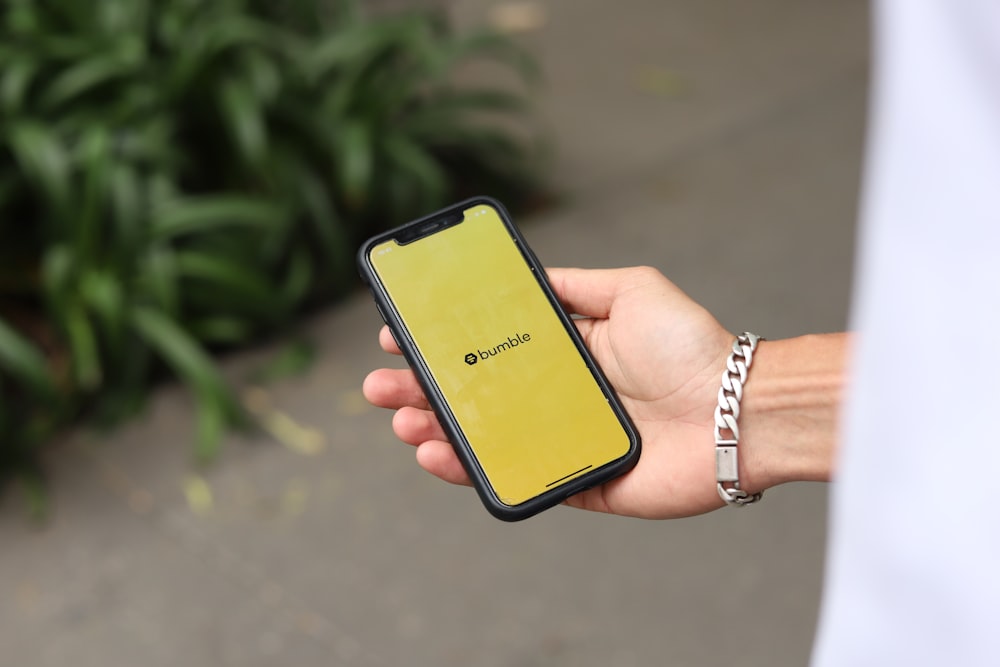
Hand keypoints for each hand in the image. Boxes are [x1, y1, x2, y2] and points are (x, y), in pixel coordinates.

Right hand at [363, 266, 740, 518]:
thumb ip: (577, 284)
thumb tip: (528, 274)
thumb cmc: (692, 347)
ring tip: (402, 419)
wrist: (740, 411)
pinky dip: (473, 472)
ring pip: (485, 439)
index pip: (490, 350)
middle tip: (380, 385)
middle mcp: (559, 398)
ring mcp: (564, 441)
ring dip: (435, 429)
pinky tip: (437, 455)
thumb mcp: (631, 290)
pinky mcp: (578, 483)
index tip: (401, 335)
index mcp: (568, 353)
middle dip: (422, 388)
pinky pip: (518, 479)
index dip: (444, 345)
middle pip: (476, 396)